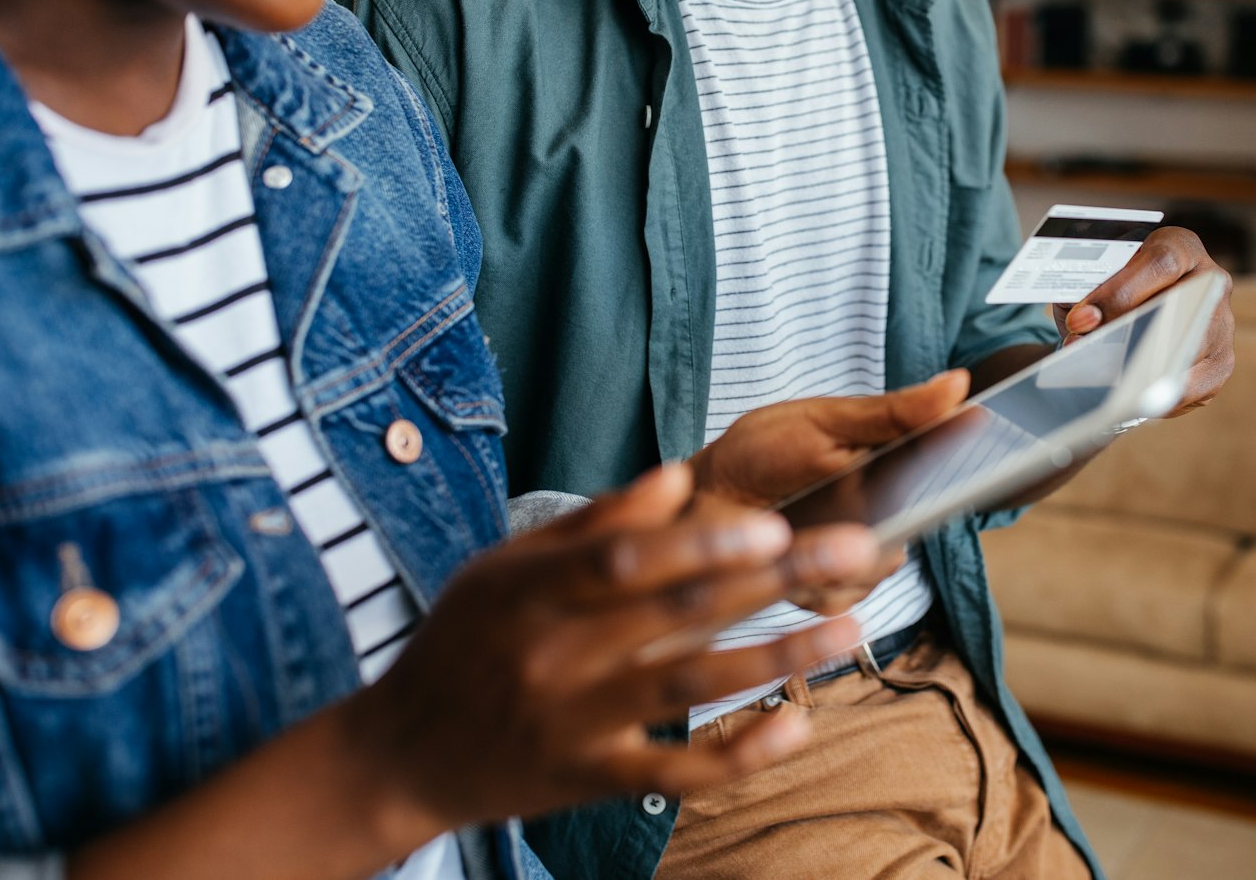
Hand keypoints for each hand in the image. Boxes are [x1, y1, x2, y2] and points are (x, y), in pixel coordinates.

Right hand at [339, 463, 880, 853]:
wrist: (402, 754)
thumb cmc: (464, 641)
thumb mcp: (505, 567)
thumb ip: (594, 523)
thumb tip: (677, 475)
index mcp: (532, 589)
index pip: (625, 561)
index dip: (702, 541)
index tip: (774, 524)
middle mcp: (554, 654)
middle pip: (678, 613)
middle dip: (774, 580)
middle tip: (853, 550)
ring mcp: (574, 721)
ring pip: (691, 687)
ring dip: (779, 657)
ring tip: (849, 626)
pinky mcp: (590, 779)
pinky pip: (675, 771)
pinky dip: (739, 752)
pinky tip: (797, 725)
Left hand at [689, 372, 970, 612]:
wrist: (696, 499)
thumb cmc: (760, 450)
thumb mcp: (825, 421)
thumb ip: (891, 413)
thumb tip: (959, 383)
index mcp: (889, 463)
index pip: (946, 463)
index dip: (970, 460)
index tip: (982, 447)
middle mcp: (883, 510)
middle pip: (923, 518)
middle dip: (908, 508)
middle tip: (872, 497)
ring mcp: (856, 552)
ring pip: (883, 560)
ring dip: (845, 542)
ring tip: (800, 523)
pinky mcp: (827, 590)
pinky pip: (843, 594)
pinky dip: (814, 576)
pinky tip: (784, 554)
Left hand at [1057, 226, 1234, 416]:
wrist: (1137, 297)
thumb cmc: (1113, 284)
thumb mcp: (1095, 276)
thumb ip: (1088, 293)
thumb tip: (1085, 327)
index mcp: (1180, 247)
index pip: (1160, 265)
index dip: (1121, 294)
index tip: (1082, 319)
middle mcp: (1210, 282)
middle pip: (1182, 312)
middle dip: (1131, 339)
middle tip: (1092, 359)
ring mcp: (1222, 324)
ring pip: (1189, 354)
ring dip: (1145, 376)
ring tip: (1106, 390)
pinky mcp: (1221, 363)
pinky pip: (1194, 389)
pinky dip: (1158, 399)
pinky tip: (1127, 400)